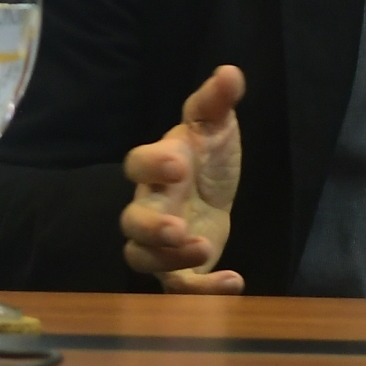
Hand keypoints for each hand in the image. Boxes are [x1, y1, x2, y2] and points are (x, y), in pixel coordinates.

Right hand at [121, 65, 244, 292]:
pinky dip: (202, 291)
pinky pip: (177, 286)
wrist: (213, 192)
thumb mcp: (215, 127)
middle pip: (130, 222)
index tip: (178, 163)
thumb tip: (231, 73)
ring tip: (203, 251)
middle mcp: (151, 206)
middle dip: (151, 228)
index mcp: (157, 169)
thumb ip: (216, 103)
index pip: (137, 165)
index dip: (151, 165)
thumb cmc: (206, 156)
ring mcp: (161, 241)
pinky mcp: (179, 268)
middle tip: (179, 230)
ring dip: (169, 260)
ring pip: (142, 258)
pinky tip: (234, 282)